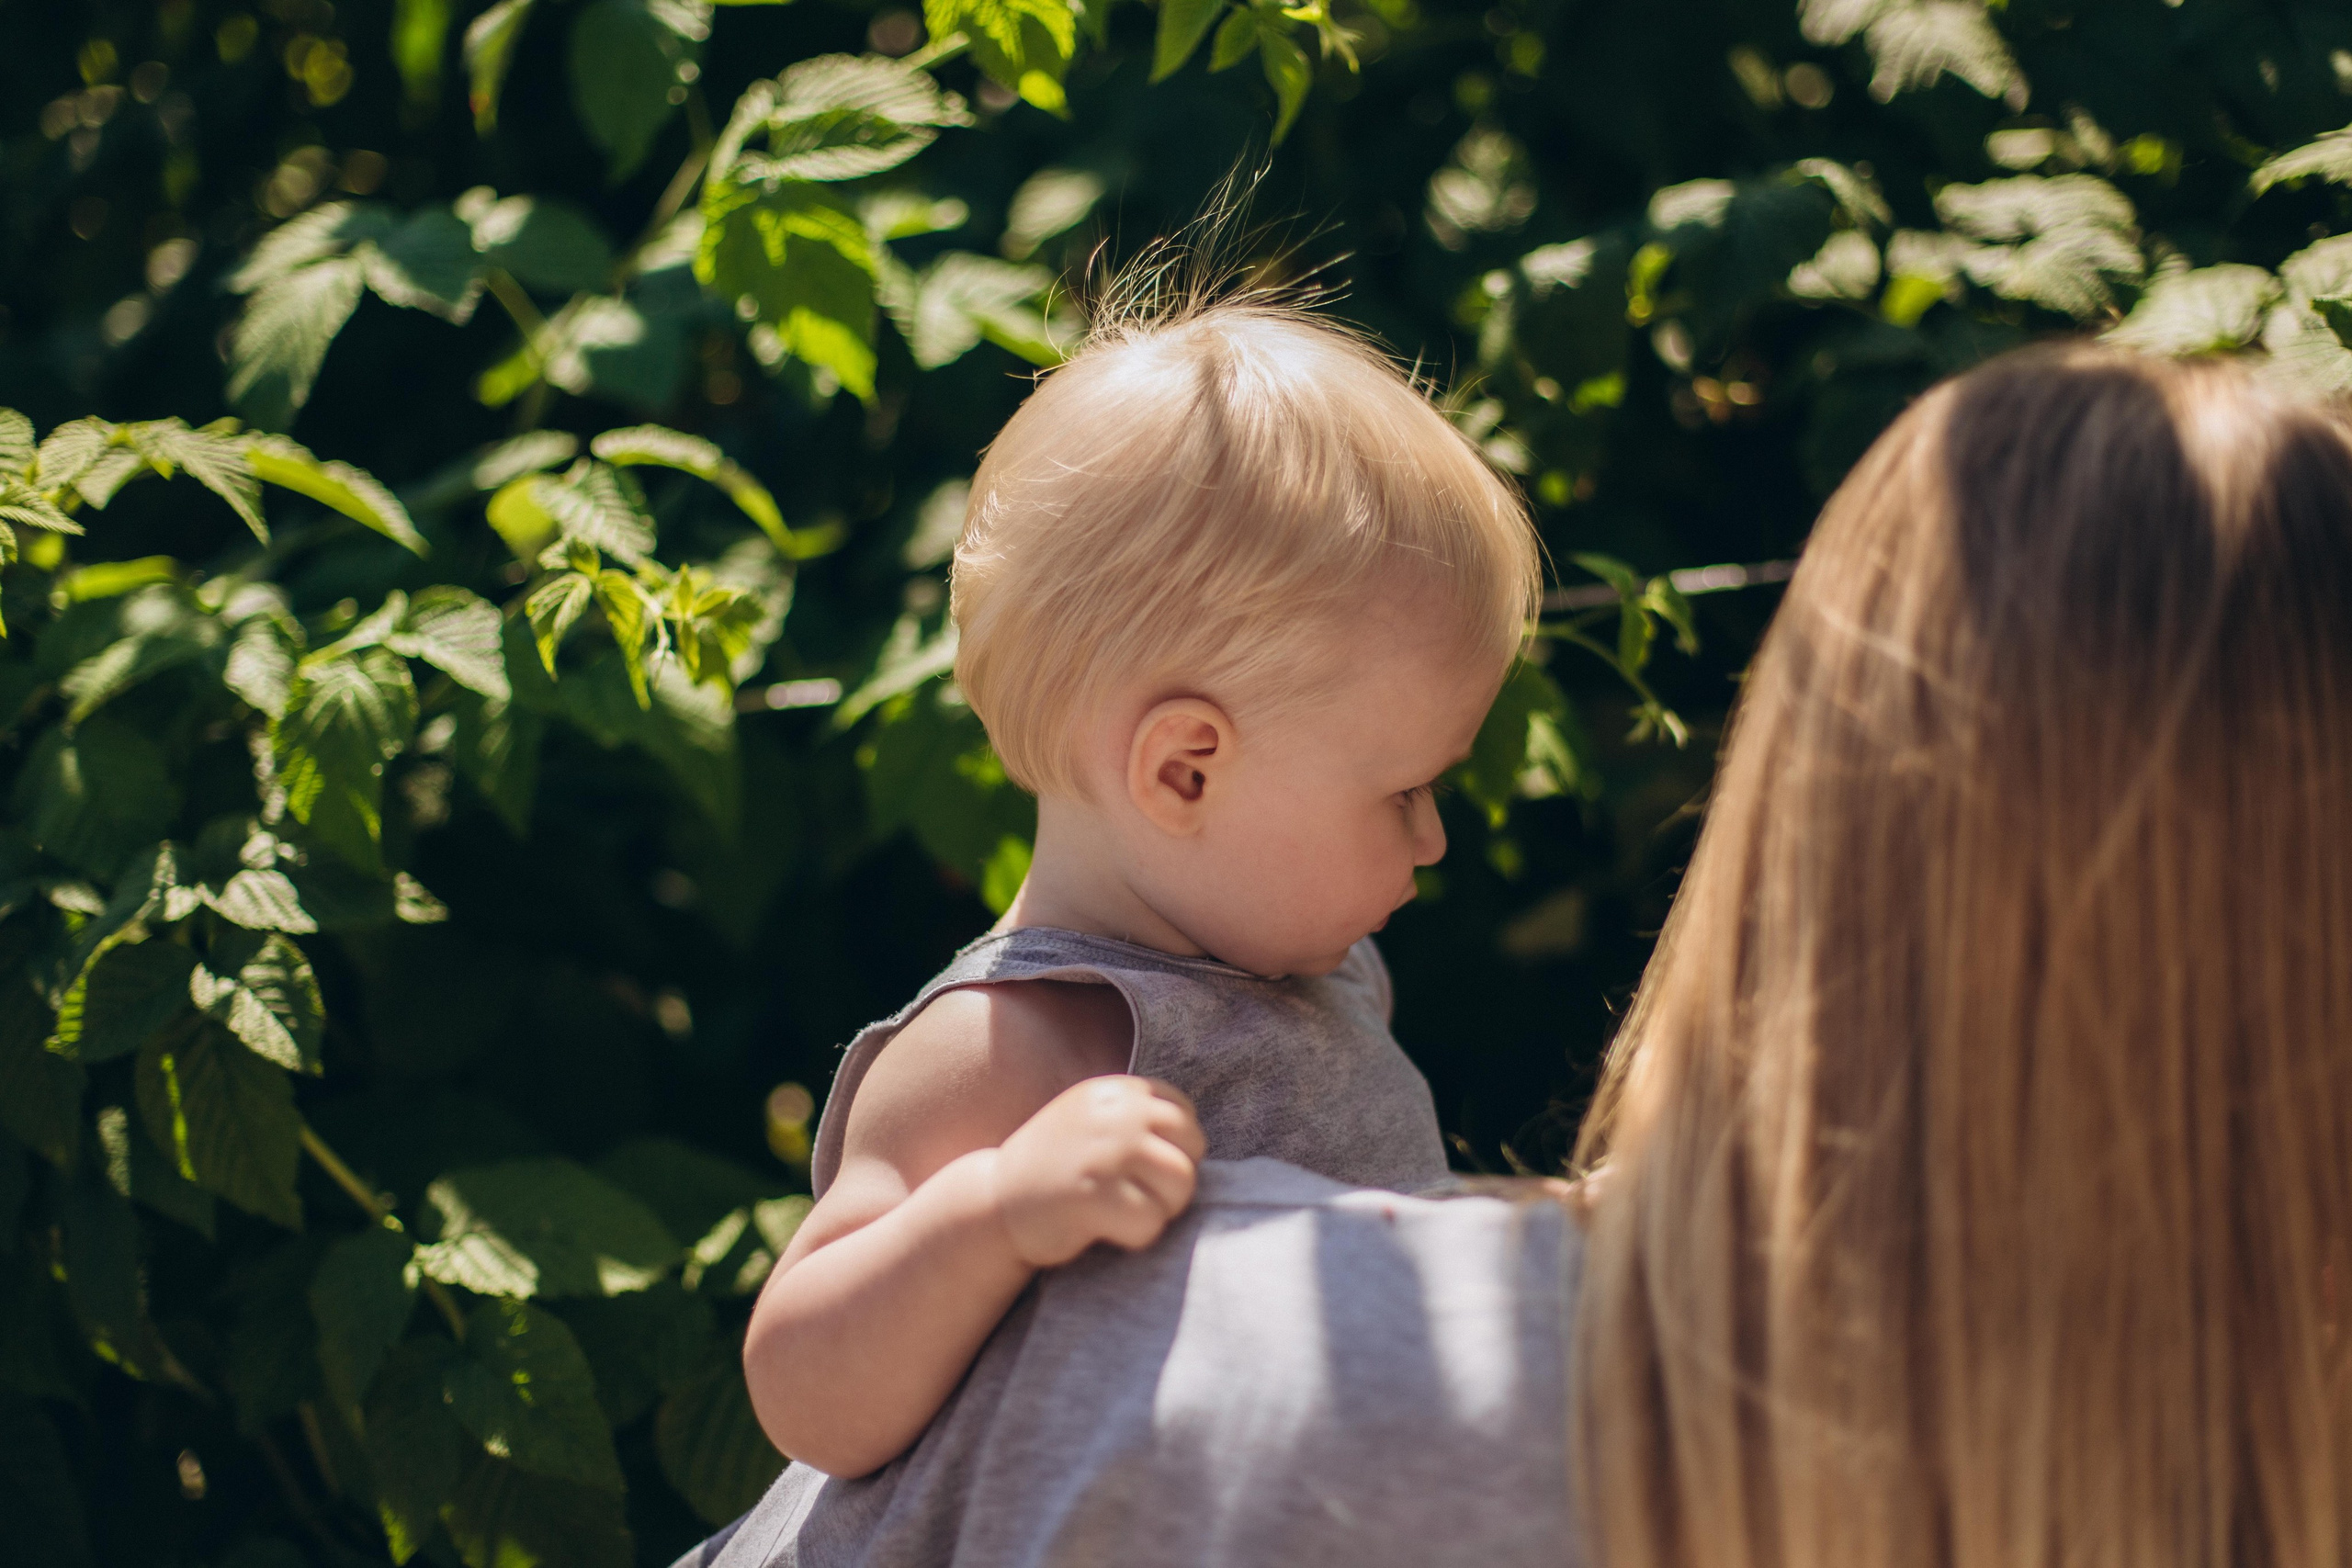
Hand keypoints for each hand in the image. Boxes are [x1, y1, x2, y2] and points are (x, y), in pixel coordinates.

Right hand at [988, 1076, 1205, 1267]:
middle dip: (1175, 1182)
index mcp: (1117, 1092)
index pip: (1184, 1117)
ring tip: (1125, 1213)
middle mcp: (1115, 1114)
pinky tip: (1105, 1230)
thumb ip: (1138, 1117)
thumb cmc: (1056, 1168)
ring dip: (1161, 1210)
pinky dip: (1136, 1236)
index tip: (1143, 1171)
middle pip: (1192, 1150)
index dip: (1176, 1151)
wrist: (994, 1204)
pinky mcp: (1094, 1196)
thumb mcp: (1094, 1120)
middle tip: (1140, 1198)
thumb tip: (1198, 1142)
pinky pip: (1152, 1223)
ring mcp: (1105, 1153)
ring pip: (1181, 1185)